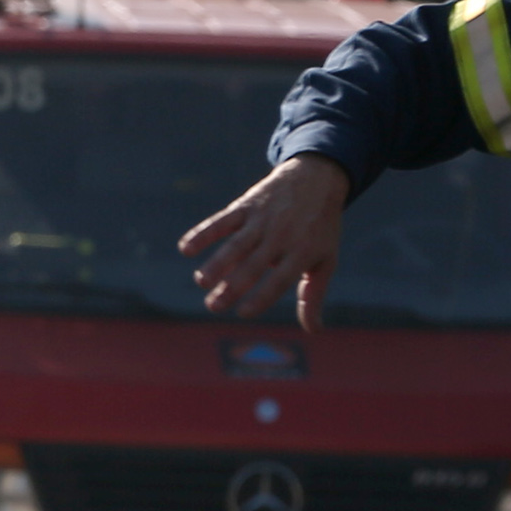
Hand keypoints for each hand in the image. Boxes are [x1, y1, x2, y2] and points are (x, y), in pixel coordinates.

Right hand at [176, 153, 347, 326]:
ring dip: (216, 263)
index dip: (261, 297)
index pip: (279, 280)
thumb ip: (312, 295)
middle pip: (253, 265)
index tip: (242, 313)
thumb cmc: (319, 228)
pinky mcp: (246, 206)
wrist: (316, 179)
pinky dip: (202, 233)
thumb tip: (312, 331)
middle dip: (232, 287)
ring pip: (235, 245)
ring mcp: (262, 220)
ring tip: (201, 281)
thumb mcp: (324, 260)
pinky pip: (221, 221)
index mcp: (302, 252)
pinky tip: (185, 248)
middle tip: (213, 306)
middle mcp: (281, 236)